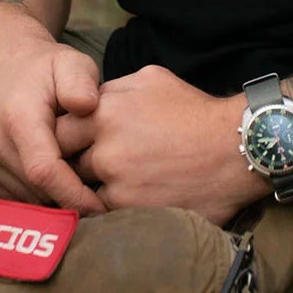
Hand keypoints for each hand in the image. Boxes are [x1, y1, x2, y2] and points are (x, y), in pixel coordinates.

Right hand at [0, 17, 105, 215]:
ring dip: (48, 198)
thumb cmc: (45, 67)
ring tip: (70, 177)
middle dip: (65, 197)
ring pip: (22, 198)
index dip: (72, 195)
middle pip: (35, 191)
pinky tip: (46, 176)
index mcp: (17, 116)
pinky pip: (7, 196)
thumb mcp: (71, 62)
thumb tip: (87, 105)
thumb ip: (81, 82)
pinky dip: (29, 194)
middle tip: (93, 188)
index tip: (100, 208)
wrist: (3, 63)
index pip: (43, 171)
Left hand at [53, 65, 269, 224]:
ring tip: (108, 185)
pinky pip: (106, 212)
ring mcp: (118, 183)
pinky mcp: (133, 211)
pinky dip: (112, 207)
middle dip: (72, 165)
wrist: (234, 149)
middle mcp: (105, 148)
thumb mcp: (150, 79)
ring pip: (84, 191)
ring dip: (92, 189)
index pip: (59, 129)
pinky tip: (127, 199)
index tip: (72, 143)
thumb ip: (112, 90)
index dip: (64, 137)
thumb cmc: (193, 112)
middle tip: (82, 166)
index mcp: (105, 110)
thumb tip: (87, 101)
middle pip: (66, 163)